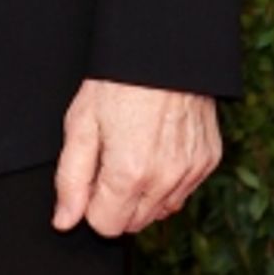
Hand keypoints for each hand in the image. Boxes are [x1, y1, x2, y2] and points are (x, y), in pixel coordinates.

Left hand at [52, 78, 221, 235]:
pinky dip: (168, 178)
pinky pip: (183, 190)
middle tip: (111, 158)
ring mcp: (191, 172)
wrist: (163, 48)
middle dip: (116, 202)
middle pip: (133, 223)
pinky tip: (157, 145)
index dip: (91, 203)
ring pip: (160, 210)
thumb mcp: (81, 122)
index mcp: (129, 173)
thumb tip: (64, 221)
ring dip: (144, 193)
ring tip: (135, 149)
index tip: (92, 175)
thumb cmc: (118, 80)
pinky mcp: (208, 160)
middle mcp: (165, 180)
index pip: (105, 226)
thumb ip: (70, 178)